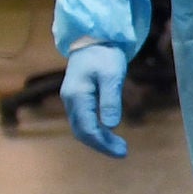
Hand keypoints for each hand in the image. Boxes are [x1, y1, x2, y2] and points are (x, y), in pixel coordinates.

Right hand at [61, 43, 127, 157]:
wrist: (93, 40)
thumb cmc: (104, 56)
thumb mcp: (112, 76)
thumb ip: (111, 100)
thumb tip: (111, 125)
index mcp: (77, 97)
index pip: (87, 128)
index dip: (103, 143)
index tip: (121, 152)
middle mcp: (70, 101)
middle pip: (82, 132)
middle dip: (101, 144)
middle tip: (122, 152)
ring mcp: (71, 100)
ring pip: (82, 127)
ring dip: (99, 139)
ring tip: (120, 146)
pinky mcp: (77, 98)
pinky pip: (83, 120)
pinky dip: (96, 130)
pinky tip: (109, 133)